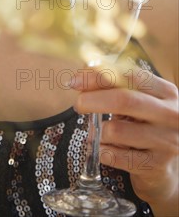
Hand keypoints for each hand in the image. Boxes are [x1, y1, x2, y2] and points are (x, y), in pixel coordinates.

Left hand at [73, 66, 178, 214]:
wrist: (168, 168)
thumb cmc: (148, 127)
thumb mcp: (141, 102)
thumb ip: (117, 88)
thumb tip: (81, 77)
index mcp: (166, 92)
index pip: (129, 76)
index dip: (98, 76)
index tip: (75, 80)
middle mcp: (170, 115)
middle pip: (124, 100)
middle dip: (93, 100)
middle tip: (78, 104)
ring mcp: (166, 141)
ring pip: (116, 131)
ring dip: (98, 132)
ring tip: (98, 133)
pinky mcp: (156, 166)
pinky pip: (115, 156)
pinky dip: (101, 151)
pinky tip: (103, 149)